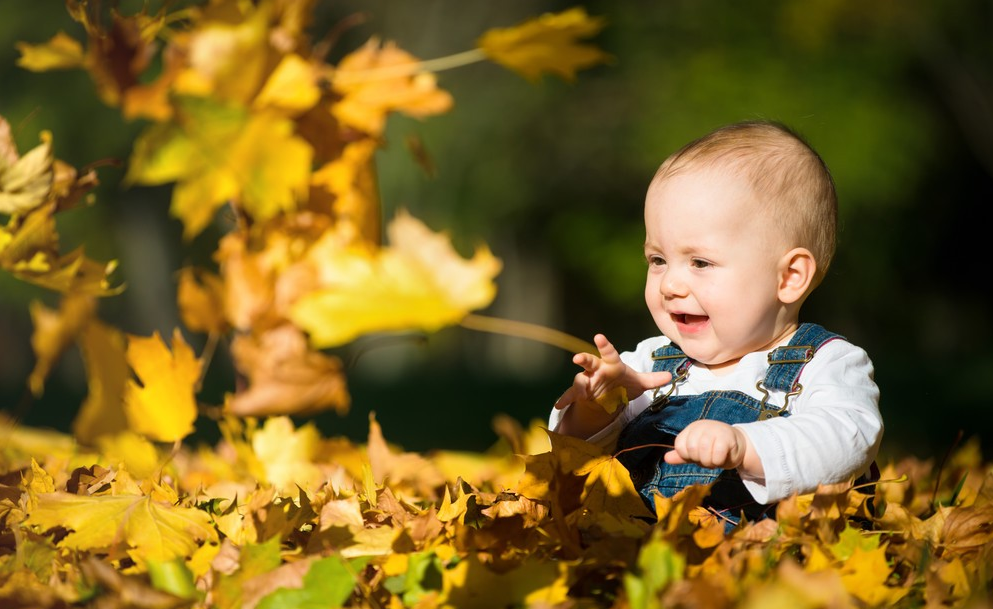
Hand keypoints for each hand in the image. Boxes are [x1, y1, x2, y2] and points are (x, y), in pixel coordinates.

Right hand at [553, 334, 671, 438]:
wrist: (611, 396)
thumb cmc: (624, 384)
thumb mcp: (639, 383)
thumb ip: (653, 380)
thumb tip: (670, 376)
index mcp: (612, 364)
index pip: (609, 353)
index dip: (604, 345)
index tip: (598, 337)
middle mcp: (597, 370)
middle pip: (590, 362)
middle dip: (584, 359)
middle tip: (578, 358)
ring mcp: (588, 381)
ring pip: (580, 379)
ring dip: (579, 384)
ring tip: (581, 392)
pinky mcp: (581, 394)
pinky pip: (571, 396)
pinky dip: (564, 400)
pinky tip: (558, 406)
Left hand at [664, 420, 749, 469]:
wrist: (737, 444)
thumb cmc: (713, 448)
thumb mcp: (695, 451)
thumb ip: (682, 455)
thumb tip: (666, 459)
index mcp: (691, 429)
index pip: (680, 446)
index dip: (688, 456)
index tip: (697, 455)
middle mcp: (701, 426)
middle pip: (692, 450)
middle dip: (700, 460)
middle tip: (708, 457)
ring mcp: (714, 430)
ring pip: (704, 453)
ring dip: (710, 462)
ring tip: (715, 458)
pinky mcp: (727, 437)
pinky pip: (717, 456)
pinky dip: (718, 461)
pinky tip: (723, 457)